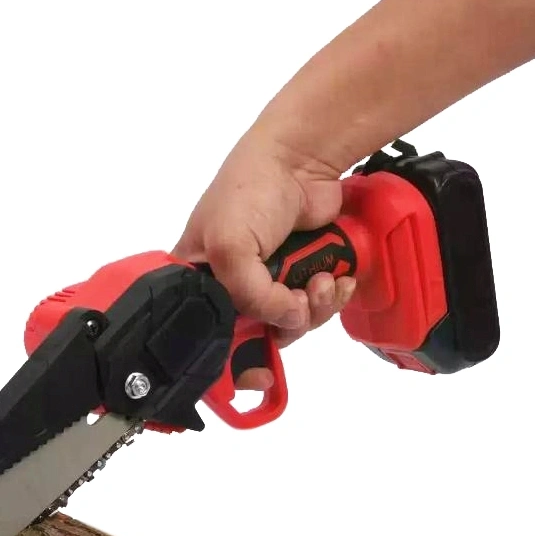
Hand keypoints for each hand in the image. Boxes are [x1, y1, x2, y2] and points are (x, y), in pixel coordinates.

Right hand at [174, 133, 356, 388]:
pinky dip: (332, 296)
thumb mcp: (229, 247)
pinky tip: (336, 277)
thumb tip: (289, 321)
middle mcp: (231, 288)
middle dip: (285, 327)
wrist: (299, 158)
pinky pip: (320, 306)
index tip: (255, 377)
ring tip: (319, 280)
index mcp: (198, 283)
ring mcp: (270, 282)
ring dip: (315, 309)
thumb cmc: (247, 191)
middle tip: (296, 304)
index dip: (230, 364)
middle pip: (257, 338)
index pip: (205, 339)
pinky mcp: (303, 274)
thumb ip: (251, 297)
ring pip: (294, 326)